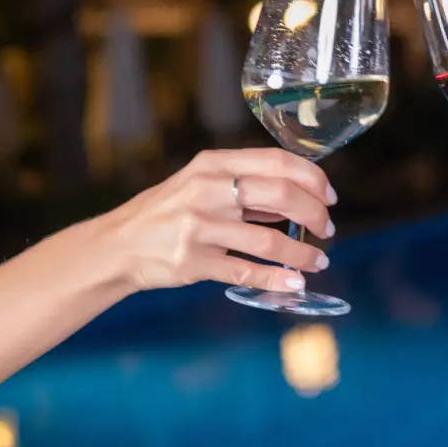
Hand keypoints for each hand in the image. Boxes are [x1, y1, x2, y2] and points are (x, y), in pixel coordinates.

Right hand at [98, 149, 337, 292]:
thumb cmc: (168, 211)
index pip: (278, 162)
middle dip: (314, 214)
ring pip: (268, 241)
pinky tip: (294, 284)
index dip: (313, 178)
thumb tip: (300, 198)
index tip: (329, 196)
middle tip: (328, 229)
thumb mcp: (202, 183)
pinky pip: (245, 272)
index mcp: (214, 164)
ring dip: (302, 254)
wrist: (118, 245)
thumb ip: (247, 186)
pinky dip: (276, 280)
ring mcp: (199, 227)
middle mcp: (207, 191)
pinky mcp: (193, 262)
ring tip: (318, 262)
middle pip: (280, 196)